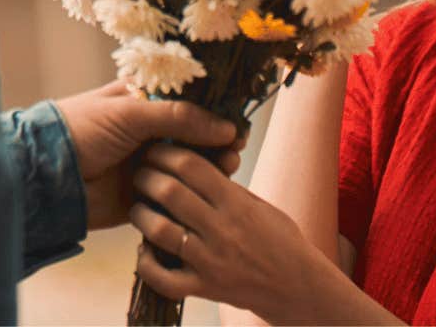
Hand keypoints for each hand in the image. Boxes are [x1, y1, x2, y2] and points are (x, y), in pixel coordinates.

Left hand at [53, 81, 240, 229]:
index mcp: (143, 102)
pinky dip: (195, 194)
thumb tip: (227, 127)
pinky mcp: (144, 196)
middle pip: (195, 135)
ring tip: (227, 167)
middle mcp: (148, 132)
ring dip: (211, 167)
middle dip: (218, 142)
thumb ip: (179, 117)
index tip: (238, 124)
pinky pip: (177, 195)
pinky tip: (211, 192)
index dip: (215, 113)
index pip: (189, 104)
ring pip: (191, 166)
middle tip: (235, 149)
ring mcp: (147, 164)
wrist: (44, 176)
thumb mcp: (131, 113)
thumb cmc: (82, 130)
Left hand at [129, 143, 343, 323]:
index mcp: (236, 202)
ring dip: (141, 215)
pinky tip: (143, 251)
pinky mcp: (204, 288)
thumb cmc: (281, 240)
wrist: (298, 287)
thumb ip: (228, 188)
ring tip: (137, 207)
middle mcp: (221, 229)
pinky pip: (164, 279)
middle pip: (171, 192)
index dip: (167, 152)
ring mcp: (210, 261)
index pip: (192, 166)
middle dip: (147, 176)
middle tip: (139, 171)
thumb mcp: (260, 205)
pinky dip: (147, 265)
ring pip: (160, 232)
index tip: (155, 147)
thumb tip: (198, 164)